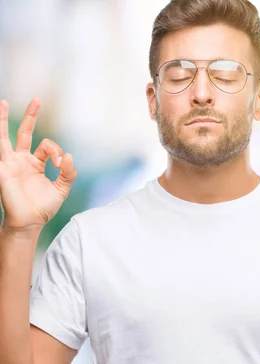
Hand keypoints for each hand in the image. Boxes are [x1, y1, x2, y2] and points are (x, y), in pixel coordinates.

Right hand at [0, 98, 76, 230]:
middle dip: (31, 115)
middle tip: (37, 99)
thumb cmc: (43, 208)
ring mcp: (10, 164)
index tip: (60, 163)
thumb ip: (68, 172)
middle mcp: (22, 160)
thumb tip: (68, 155)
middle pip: (24, 132)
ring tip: (2, 102)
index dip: (56, 151)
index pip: (47, 146)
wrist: (29, 222)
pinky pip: (0, 152)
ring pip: (4, 137)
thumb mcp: (62, 188)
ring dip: (2, 120)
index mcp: (35, 163)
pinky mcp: (3, 170)